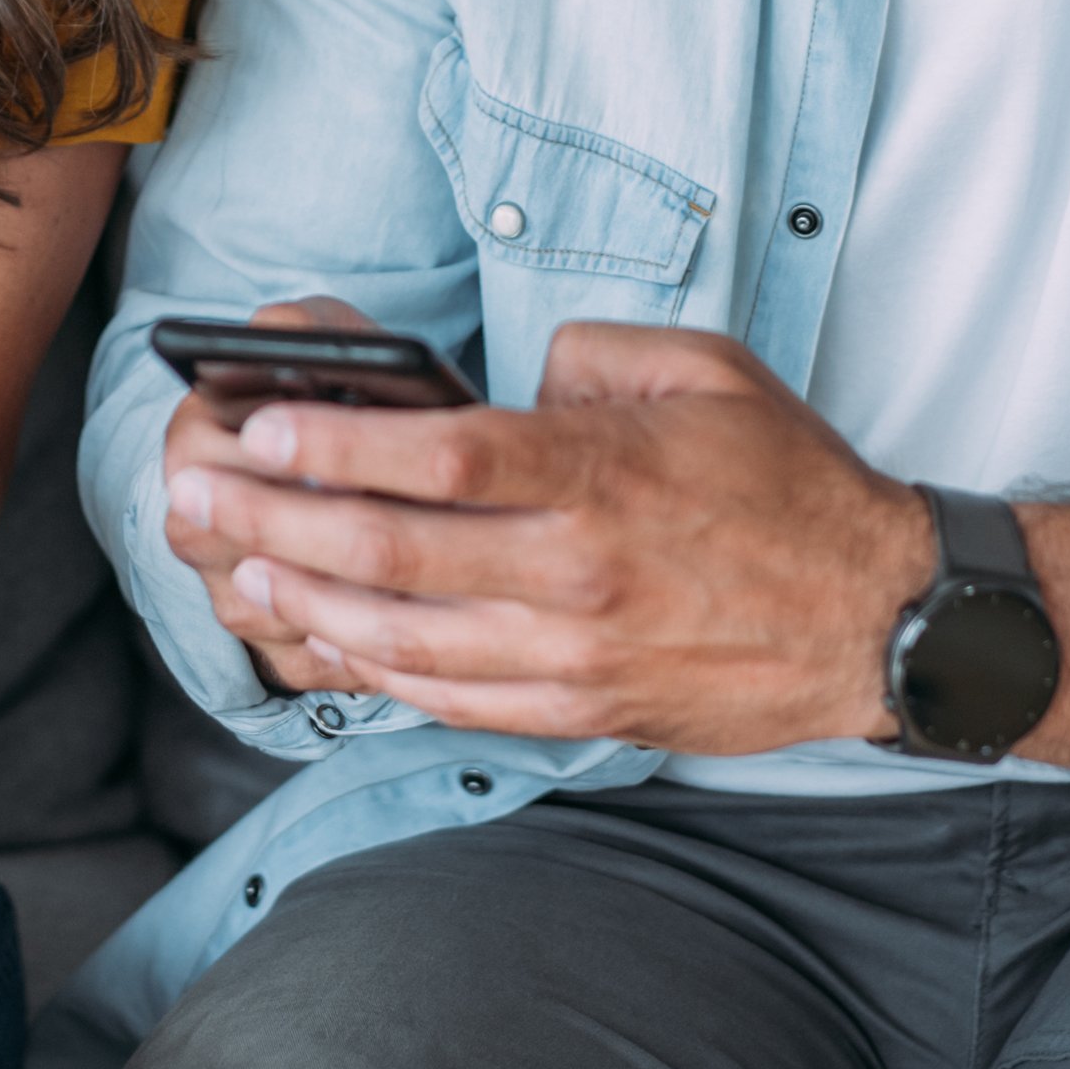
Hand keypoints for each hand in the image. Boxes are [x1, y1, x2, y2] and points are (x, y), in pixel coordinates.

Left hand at [174, 320, 933, 754]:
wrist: (880, 622)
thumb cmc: (791, 484)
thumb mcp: (706, 371)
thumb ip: (590, 356)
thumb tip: (510, 381)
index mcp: (601, 477)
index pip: (441, 461)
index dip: (334, 447)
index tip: (254, 427)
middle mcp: (576, 575)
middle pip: (389, 555)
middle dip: (270, 523)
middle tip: (189, 496)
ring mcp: (572, 657)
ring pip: (398, 641)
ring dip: (296, 602)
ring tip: (223, 566)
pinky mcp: (578, 712)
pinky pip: (446, 698)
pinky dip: (366, 670)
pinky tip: (314, 636)